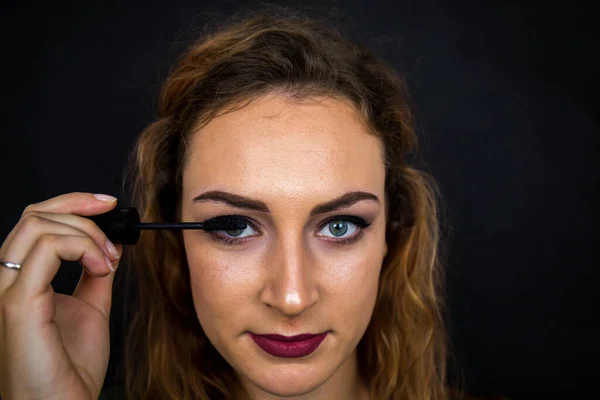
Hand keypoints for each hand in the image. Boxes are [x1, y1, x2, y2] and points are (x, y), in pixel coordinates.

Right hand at [0, 192, 122, 399]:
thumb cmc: (71, 368)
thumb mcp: (91, 308)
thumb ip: (94, 276)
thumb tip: (109, 245)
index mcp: (21, 281)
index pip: (35, 222)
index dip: (72, 203)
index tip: (107, 204)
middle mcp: (7, 281)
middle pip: (34, 215)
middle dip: (82, 209)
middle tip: (114, 233)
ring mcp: (7, 291)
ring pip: (37, 225)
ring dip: (85, 232)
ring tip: (108, 260)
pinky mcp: (18, 304)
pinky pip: (47, 250)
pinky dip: (82, 248)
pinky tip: (102, 268)